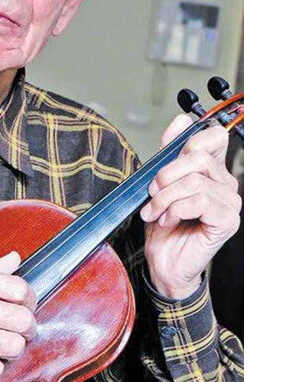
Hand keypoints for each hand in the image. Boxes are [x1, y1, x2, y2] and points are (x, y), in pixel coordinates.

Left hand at [139, 114, 241, 298]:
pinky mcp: (227, 221)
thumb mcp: (159, 183)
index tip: (163, 161)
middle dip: (165, 175)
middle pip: (197, 158)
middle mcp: (225, 184)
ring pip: (194, 182)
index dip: (186, 142)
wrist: (163, 261)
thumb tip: (180, 120)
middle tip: (152, 193)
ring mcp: (229, 203)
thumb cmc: (163, 224)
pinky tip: (167, 220)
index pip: (213, 137)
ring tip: (155, 211)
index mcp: (212, 171)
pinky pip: (199, 202)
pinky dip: (174, 210)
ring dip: (165, 198)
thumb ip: (168, 152)